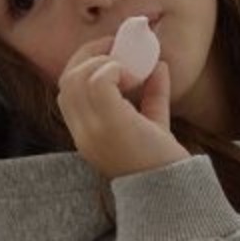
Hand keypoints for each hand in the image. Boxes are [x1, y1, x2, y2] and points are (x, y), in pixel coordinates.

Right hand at [57, 37, 189, 180]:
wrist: (173, 192)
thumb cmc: (165, 162)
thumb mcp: (154, 125)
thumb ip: (152, 97)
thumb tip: (159, 66)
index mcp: (87, 137)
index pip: (67, 92)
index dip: (85, 66)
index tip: (113, 56)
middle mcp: (83, 135)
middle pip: (66, 80)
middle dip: (89, 54)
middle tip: (118, 48)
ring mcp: (93, 130)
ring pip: (76, 77)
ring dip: (101, 60)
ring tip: (129, 68)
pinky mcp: (110, 124)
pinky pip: (97, 80)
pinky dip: (114, 67)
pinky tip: (135, 77)